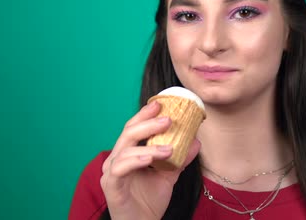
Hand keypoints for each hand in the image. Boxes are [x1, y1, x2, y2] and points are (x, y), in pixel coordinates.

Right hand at [100, 101, 200, 219]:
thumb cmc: (149, 201)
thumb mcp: (168, 176)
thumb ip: (180, 159)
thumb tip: (195, 141)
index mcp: (128, 153)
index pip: (134, 128)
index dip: (145, 114)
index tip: (161, 104)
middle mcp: (117, 158)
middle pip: (128, 132)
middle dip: (148, 122)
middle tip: (168, 118)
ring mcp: (111, 171)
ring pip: (125, 148)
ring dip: (149, 145)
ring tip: (169, 148)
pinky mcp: (110, 185)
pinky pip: (120, 168)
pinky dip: (136, 160)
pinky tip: (150, 159)